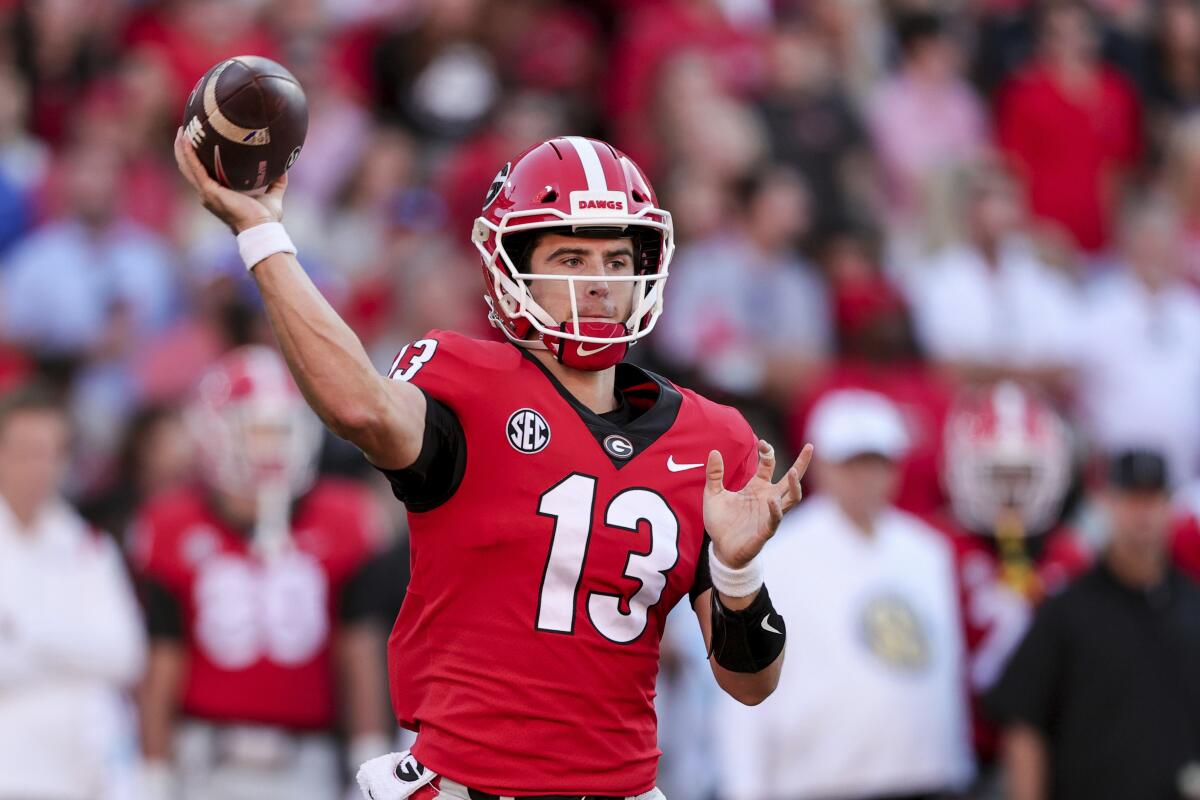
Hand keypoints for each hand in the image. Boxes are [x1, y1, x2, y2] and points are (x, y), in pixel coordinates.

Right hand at [173, 127, 286, 232]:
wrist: (262, 227)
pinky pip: (195, 169)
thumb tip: (284, 168)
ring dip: (182, 148)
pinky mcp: (210, 191)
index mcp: (218, 194)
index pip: (203, 173)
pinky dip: (189, 154)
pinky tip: (186, 140)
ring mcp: (207, 193)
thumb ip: (276, 182)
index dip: (198, 158)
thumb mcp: (272, 196)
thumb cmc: (265, 218)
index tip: (199, 140)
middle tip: (185, 129)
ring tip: (182, 130)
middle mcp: (208, 194)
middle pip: (190, 168)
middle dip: (185, 149)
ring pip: (187, 167)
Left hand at [704, 440, 812, 568]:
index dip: (767, 452)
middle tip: (810, 446)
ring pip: (792, 498)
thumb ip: (714, 474)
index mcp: (757, 487)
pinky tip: (772, 501)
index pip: (769, 465)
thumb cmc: (720, 522)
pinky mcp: (765, 531)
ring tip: (794, 471)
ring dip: (794, 485)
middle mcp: (768, 498)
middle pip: (791, 479)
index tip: (762, 444)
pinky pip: (775, 520)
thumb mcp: (713, 494)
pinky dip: (776, 510)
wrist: (720, 550)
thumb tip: (713, 451)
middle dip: (802, 463)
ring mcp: (769, 514)